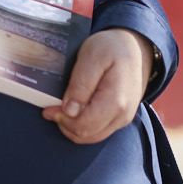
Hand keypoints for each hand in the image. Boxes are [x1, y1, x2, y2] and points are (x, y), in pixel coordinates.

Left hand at [42, 28, 152, 143]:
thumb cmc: (112, 48)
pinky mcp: (119, 118)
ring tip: (60, 108)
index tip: (48, 108)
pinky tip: (73, 109)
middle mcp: (122, 115)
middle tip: (51, 107)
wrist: (134, 47)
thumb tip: (69, 111)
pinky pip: (97, 131)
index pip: (84, 125)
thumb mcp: (92, 57)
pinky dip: (82, 125)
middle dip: (65, 125)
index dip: (62, 119)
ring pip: (91, 136)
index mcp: (115, 101)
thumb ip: (81, 85)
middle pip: (86, 135)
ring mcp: (122, 118)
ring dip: (72, 127)